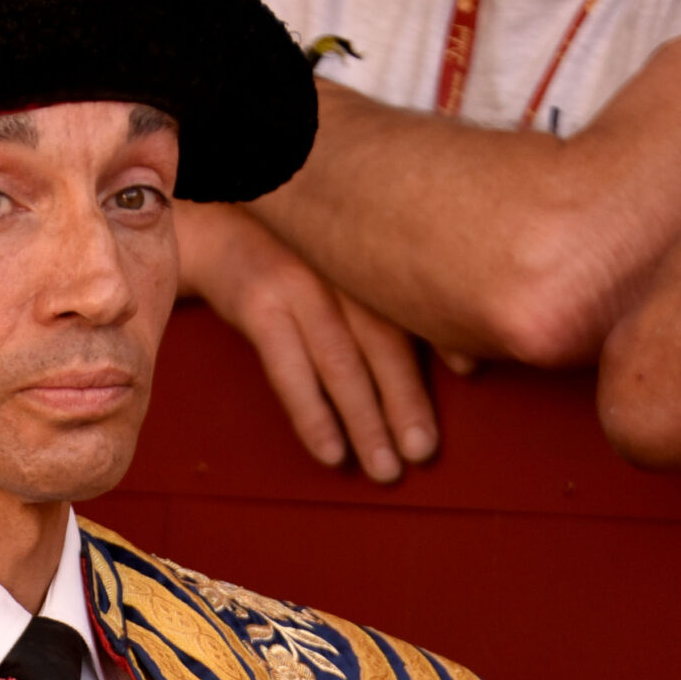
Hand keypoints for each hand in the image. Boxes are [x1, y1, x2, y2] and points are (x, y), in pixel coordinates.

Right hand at [175, 202, 437, 482]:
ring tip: (386, 469)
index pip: (414, 297)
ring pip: (341, 362)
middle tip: (423, 452)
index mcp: (368, 246)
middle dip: (406, 399)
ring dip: (366, 421)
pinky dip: (313, 414)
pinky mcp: (258, 302)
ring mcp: (299, 281)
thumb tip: (460, 349)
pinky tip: (332, 452)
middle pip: (383, 339)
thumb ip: (384, 279)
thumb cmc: (290, 239)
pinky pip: (289, 370)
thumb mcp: (339, 242)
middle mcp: (340, 262)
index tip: (472, 372)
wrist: (208, 210)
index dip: (445, 333)